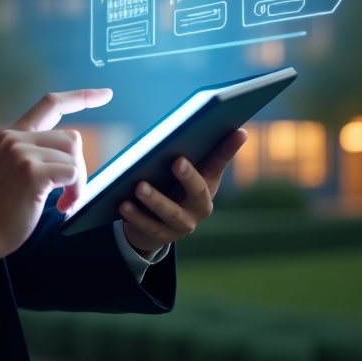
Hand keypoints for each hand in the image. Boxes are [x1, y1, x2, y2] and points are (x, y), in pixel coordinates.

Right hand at [0, 89, 111, 260]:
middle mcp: (15, 137)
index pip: (50, 103)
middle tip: (69, 192)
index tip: (105, 94)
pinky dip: (75, 192)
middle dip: (78, 166)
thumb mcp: (13, 168)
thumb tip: (73, 153)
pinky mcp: (31, 172)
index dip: (81, 97)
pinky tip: (61, 206)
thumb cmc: (0, 208)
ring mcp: (22, 153)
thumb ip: (36, 153)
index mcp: (11, 134)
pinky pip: (72, 173)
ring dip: (77, 182)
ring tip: (63, 202)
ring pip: (73, 155)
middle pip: (71, 137)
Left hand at [120, 129, 247, 255]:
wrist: (152, 224)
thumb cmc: (168, 186)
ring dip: (155, 199)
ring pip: (171, 212)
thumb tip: (195, 124)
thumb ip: (187, 149)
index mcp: (208, 183)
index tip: (238, 131)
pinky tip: (124, 204)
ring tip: (139, 186)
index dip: (230, 147)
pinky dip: (136, 216)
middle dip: (189, 176)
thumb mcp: (179, 170)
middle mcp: (201, 206)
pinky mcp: (162, 236)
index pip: (220, 161)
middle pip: (198, 191)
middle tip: (177, 161)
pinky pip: (149, 227)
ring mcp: (183, 224)